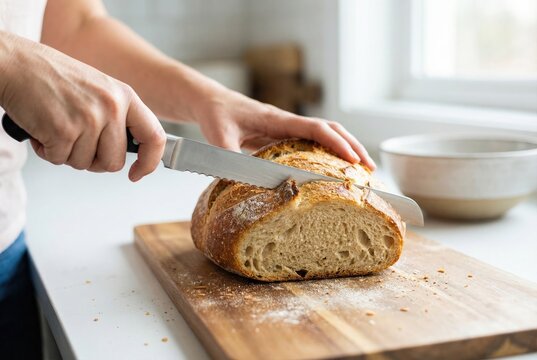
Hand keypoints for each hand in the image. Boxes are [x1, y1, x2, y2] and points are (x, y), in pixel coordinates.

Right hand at [0, 32, 164, 180]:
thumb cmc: (53, 77)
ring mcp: (89, 119)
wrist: (15, 63)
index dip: (149, 162)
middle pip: (114, 162)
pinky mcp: (64, 130)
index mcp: (125, 96)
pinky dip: (47, 151)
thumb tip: (133, 149)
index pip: (154, 137)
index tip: (138, 173)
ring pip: (85, 164)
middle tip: (75, 141)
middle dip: (93, 160)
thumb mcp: (100, 90)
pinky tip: (42, 128)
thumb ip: (118, 116)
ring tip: (56, 126)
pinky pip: (59, 160)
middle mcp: (111, 107)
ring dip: (67, 153)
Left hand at [191, 87, 375, 169]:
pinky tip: (333, 168)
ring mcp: (288, 128)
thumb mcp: (219, 137)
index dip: (337, 143)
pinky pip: (313, 141)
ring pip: (325, 134)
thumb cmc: (217, 115)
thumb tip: (242, 182)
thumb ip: (229, 157)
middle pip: (331, 128)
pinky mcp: (284, 135)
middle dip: (353, 146)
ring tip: (361, 170)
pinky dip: (329, 152)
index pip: (316, 128)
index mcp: (277, 120)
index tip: (353, 160)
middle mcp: (288, 122)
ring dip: (345, 148)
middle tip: (369, 168)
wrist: (212, 102)